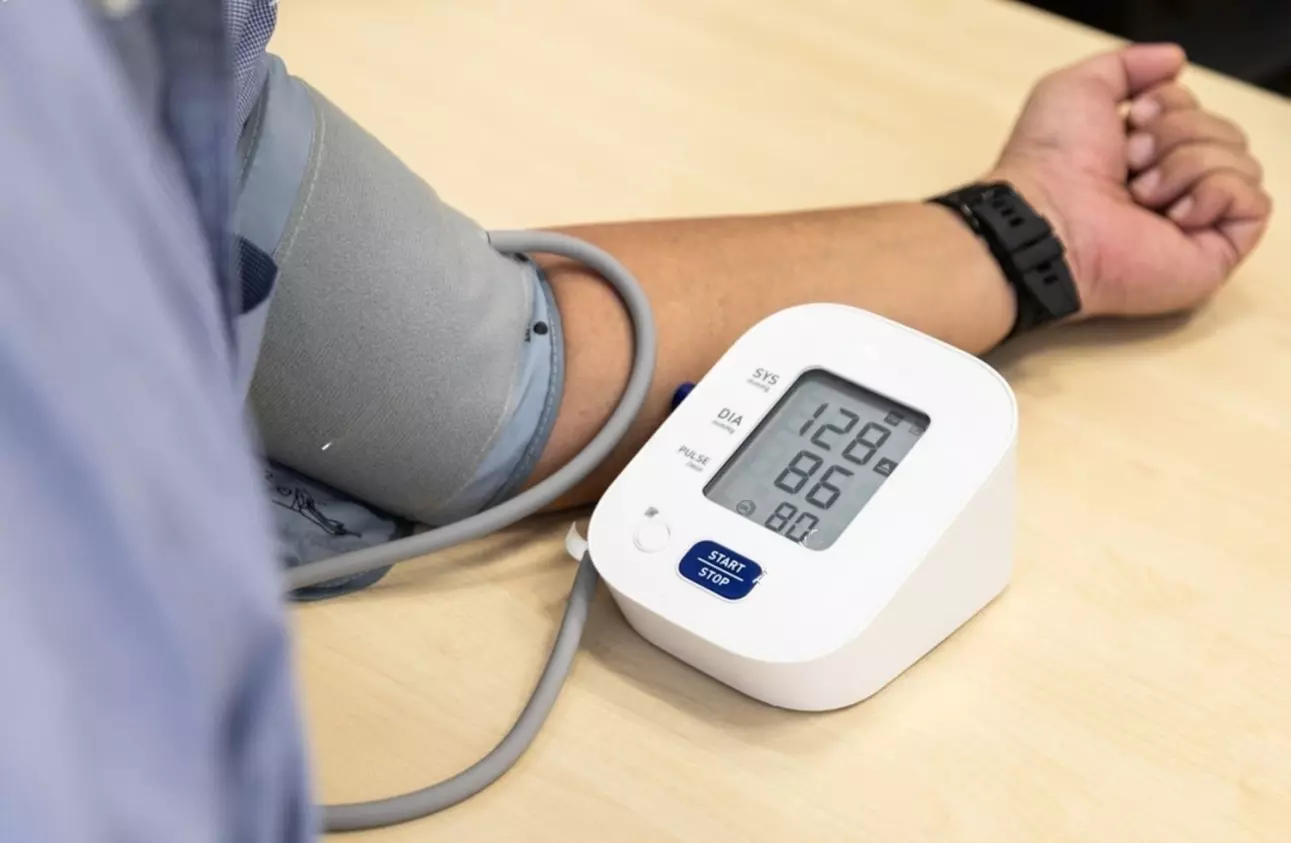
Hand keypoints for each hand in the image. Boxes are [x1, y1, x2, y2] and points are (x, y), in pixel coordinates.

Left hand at [991, 44, 1270, 317]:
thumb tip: (1176, 62)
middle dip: (1180, 134)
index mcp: (1143, 156)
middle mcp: (1171, 189)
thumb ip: (1127, 64)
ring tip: (1140, 194)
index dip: (1173, 105)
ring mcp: (1194, 224)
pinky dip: (1216, 194)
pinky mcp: (1213, 255)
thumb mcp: (1079, 88)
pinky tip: (1173, 216)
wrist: (1047, 220)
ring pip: (1242, 162)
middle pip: (1225, 133)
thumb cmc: (1052, 160)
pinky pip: (1255, 203)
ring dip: (1188, 165)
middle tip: (1131, 162)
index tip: (1135, 119)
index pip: (1197, 111)